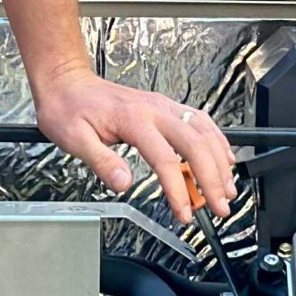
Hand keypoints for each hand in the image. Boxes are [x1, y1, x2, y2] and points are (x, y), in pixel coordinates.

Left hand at [35, 70, 236, 223]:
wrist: (68, 83)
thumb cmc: (69, 109)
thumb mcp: (73, 139)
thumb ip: (101, 161)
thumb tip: (123, 183)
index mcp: (133, 118)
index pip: (165, 159)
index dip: (177, 190)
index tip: (184, 212)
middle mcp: (155, 109)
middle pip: (196, 144)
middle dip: (212, 178)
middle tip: (219, 207)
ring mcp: (164, 105)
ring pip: (205, 130)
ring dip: (220, 161)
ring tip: (227, 189)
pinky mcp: (166, 107)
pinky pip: (201, 121)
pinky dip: (217, 141)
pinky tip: (224, 158)